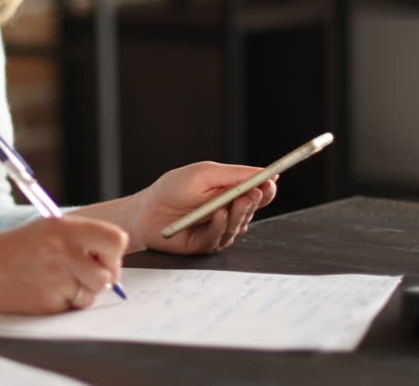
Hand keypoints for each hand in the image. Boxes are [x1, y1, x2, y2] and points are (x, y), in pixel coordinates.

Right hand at [0, 215, 127, 313]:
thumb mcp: (45, 231)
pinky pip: (74, 307)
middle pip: (109, 272)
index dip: (113, 252)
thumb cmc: (11, 251)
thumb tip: (113, 259)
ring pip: (94, 292)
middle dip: (102, 277)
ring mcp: (58, 278)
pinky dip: (65, 303)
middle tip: (81, 274)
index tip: (101, 256)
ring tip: (56, 282)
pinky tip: (43, 291)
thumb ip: (80, 240)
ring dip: (82, 292)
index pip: (116, 239)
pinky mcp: (50, 302)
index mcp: (65, 227)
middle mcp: (65, 251)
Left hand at [126, 162, 276, 254]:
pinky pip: (220, 237)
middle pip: (252, 209)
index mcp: (231, 193)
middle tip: (254, 193)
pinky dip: (220, 225)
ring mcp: (220, 230)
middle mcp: (229, 212)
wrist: (146, 211)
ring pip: (239, 225)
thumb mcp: (204, 174)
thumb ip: (234, 175)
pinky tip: (218, 215)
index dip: (266, 189)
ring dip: (239, 213)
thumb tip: (266, 174)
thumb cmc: (172, 189)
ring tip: (235, 202)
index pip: (257, 193)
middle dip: (255, 201)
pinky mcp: (207, 245)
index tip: (272, 182)